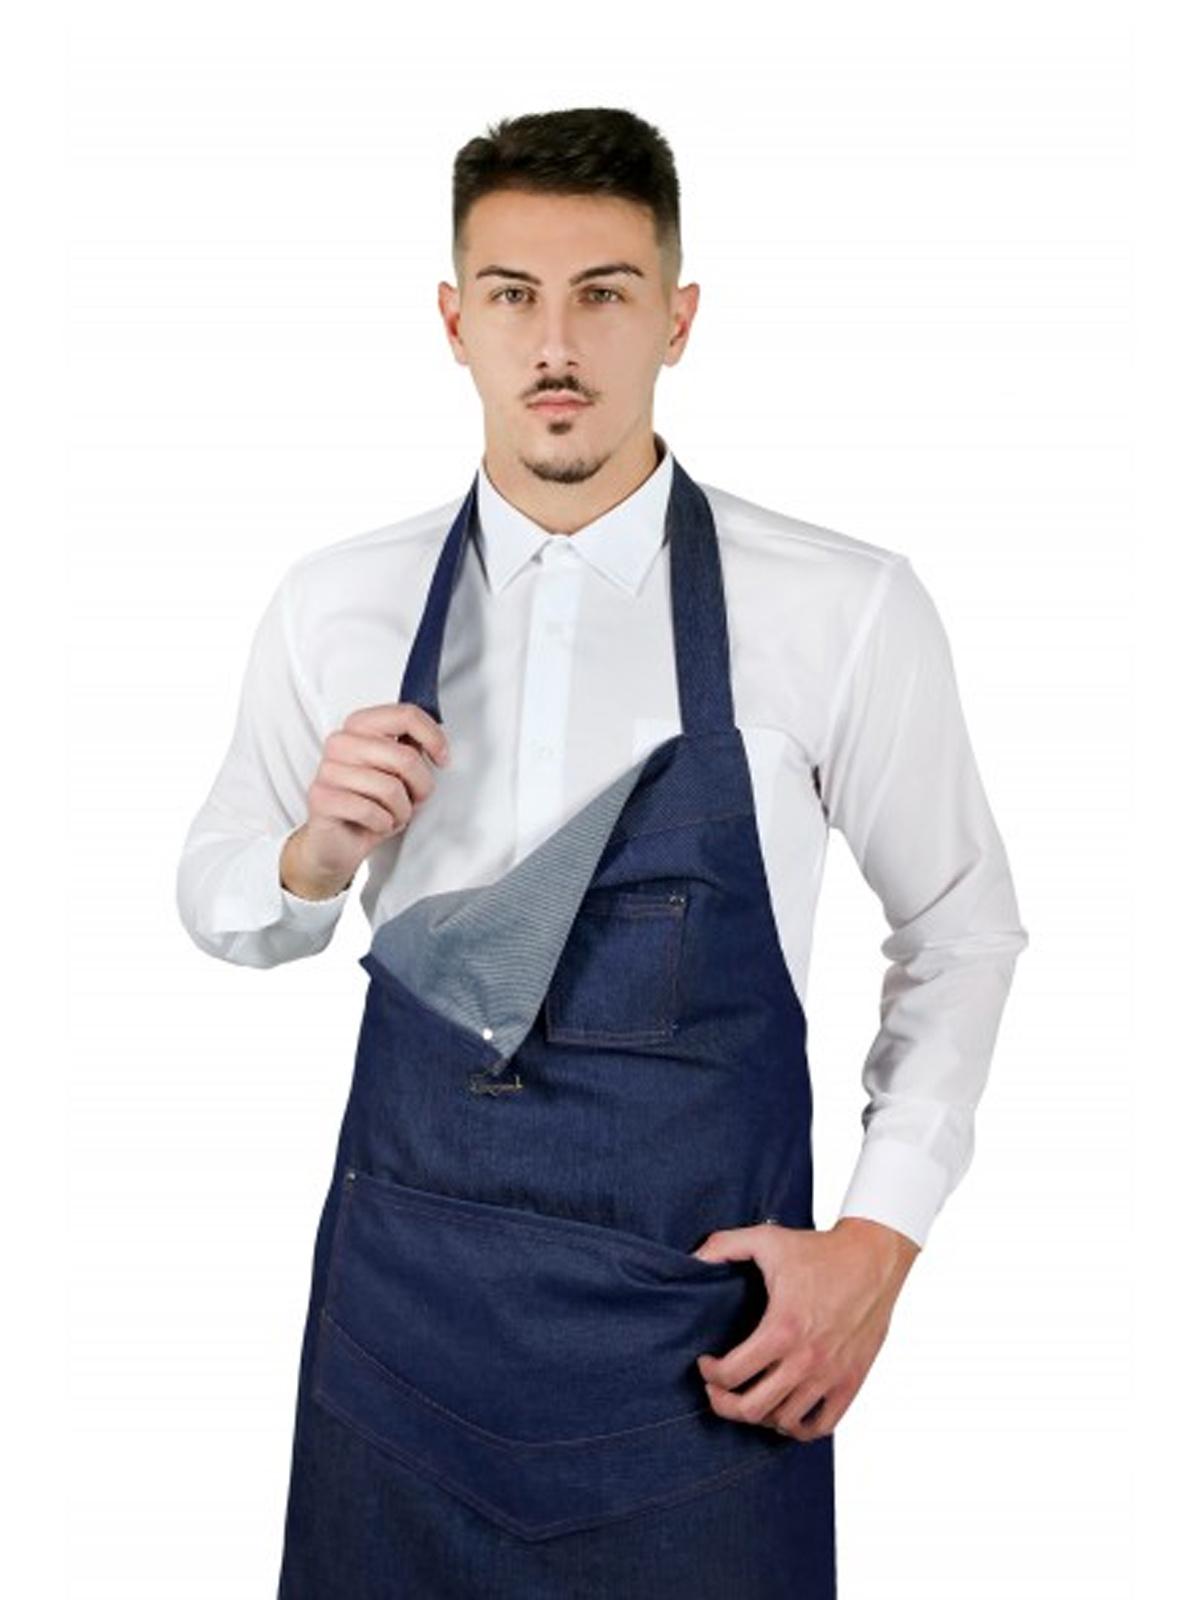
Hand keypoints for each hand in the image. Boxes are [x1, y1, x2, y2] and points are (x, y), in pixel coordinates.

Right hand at [280, 702, 451, 898]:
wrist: (336, 842)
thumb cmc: (368, 805)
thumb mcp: (397, 774)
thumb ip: (411, 750)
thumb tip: (433, 741)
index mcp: (359, 726)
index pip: (405, 715)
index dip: (432, 737)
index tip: (442, 757)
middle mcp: (341, 743)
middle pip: (404, 757)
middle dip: (421, 786)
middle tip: (415, 799)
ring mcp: (328, 769)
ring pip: (390, 788)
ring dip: (402, 811)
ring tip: (392, 814)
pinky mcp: (321, 797)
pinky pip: (371, 811)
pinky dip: (384, 824)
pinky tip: (377, 824)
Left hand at [692, 1215, 920, 1440]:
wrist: (873, 1259)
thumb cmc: (820, 1250)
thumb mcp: (766, 1239)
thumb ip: (723, 1245)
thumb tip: (692, 1260)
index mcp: (782, 1328)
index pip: (731, 1374)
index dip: (709, 1374)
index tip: (706, 1363)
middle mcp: (806, 1359)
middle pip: (752, 1409)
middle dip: (724, 1404)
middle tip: (717, 1391)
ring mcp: (830, 1375)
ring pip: (784, 1422)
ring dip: (760, 1415)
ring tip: (751, 1396)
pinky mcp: (851, 1382)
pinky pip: (822, 1426)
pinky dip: (799, 1428)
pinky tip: (786, 1411)